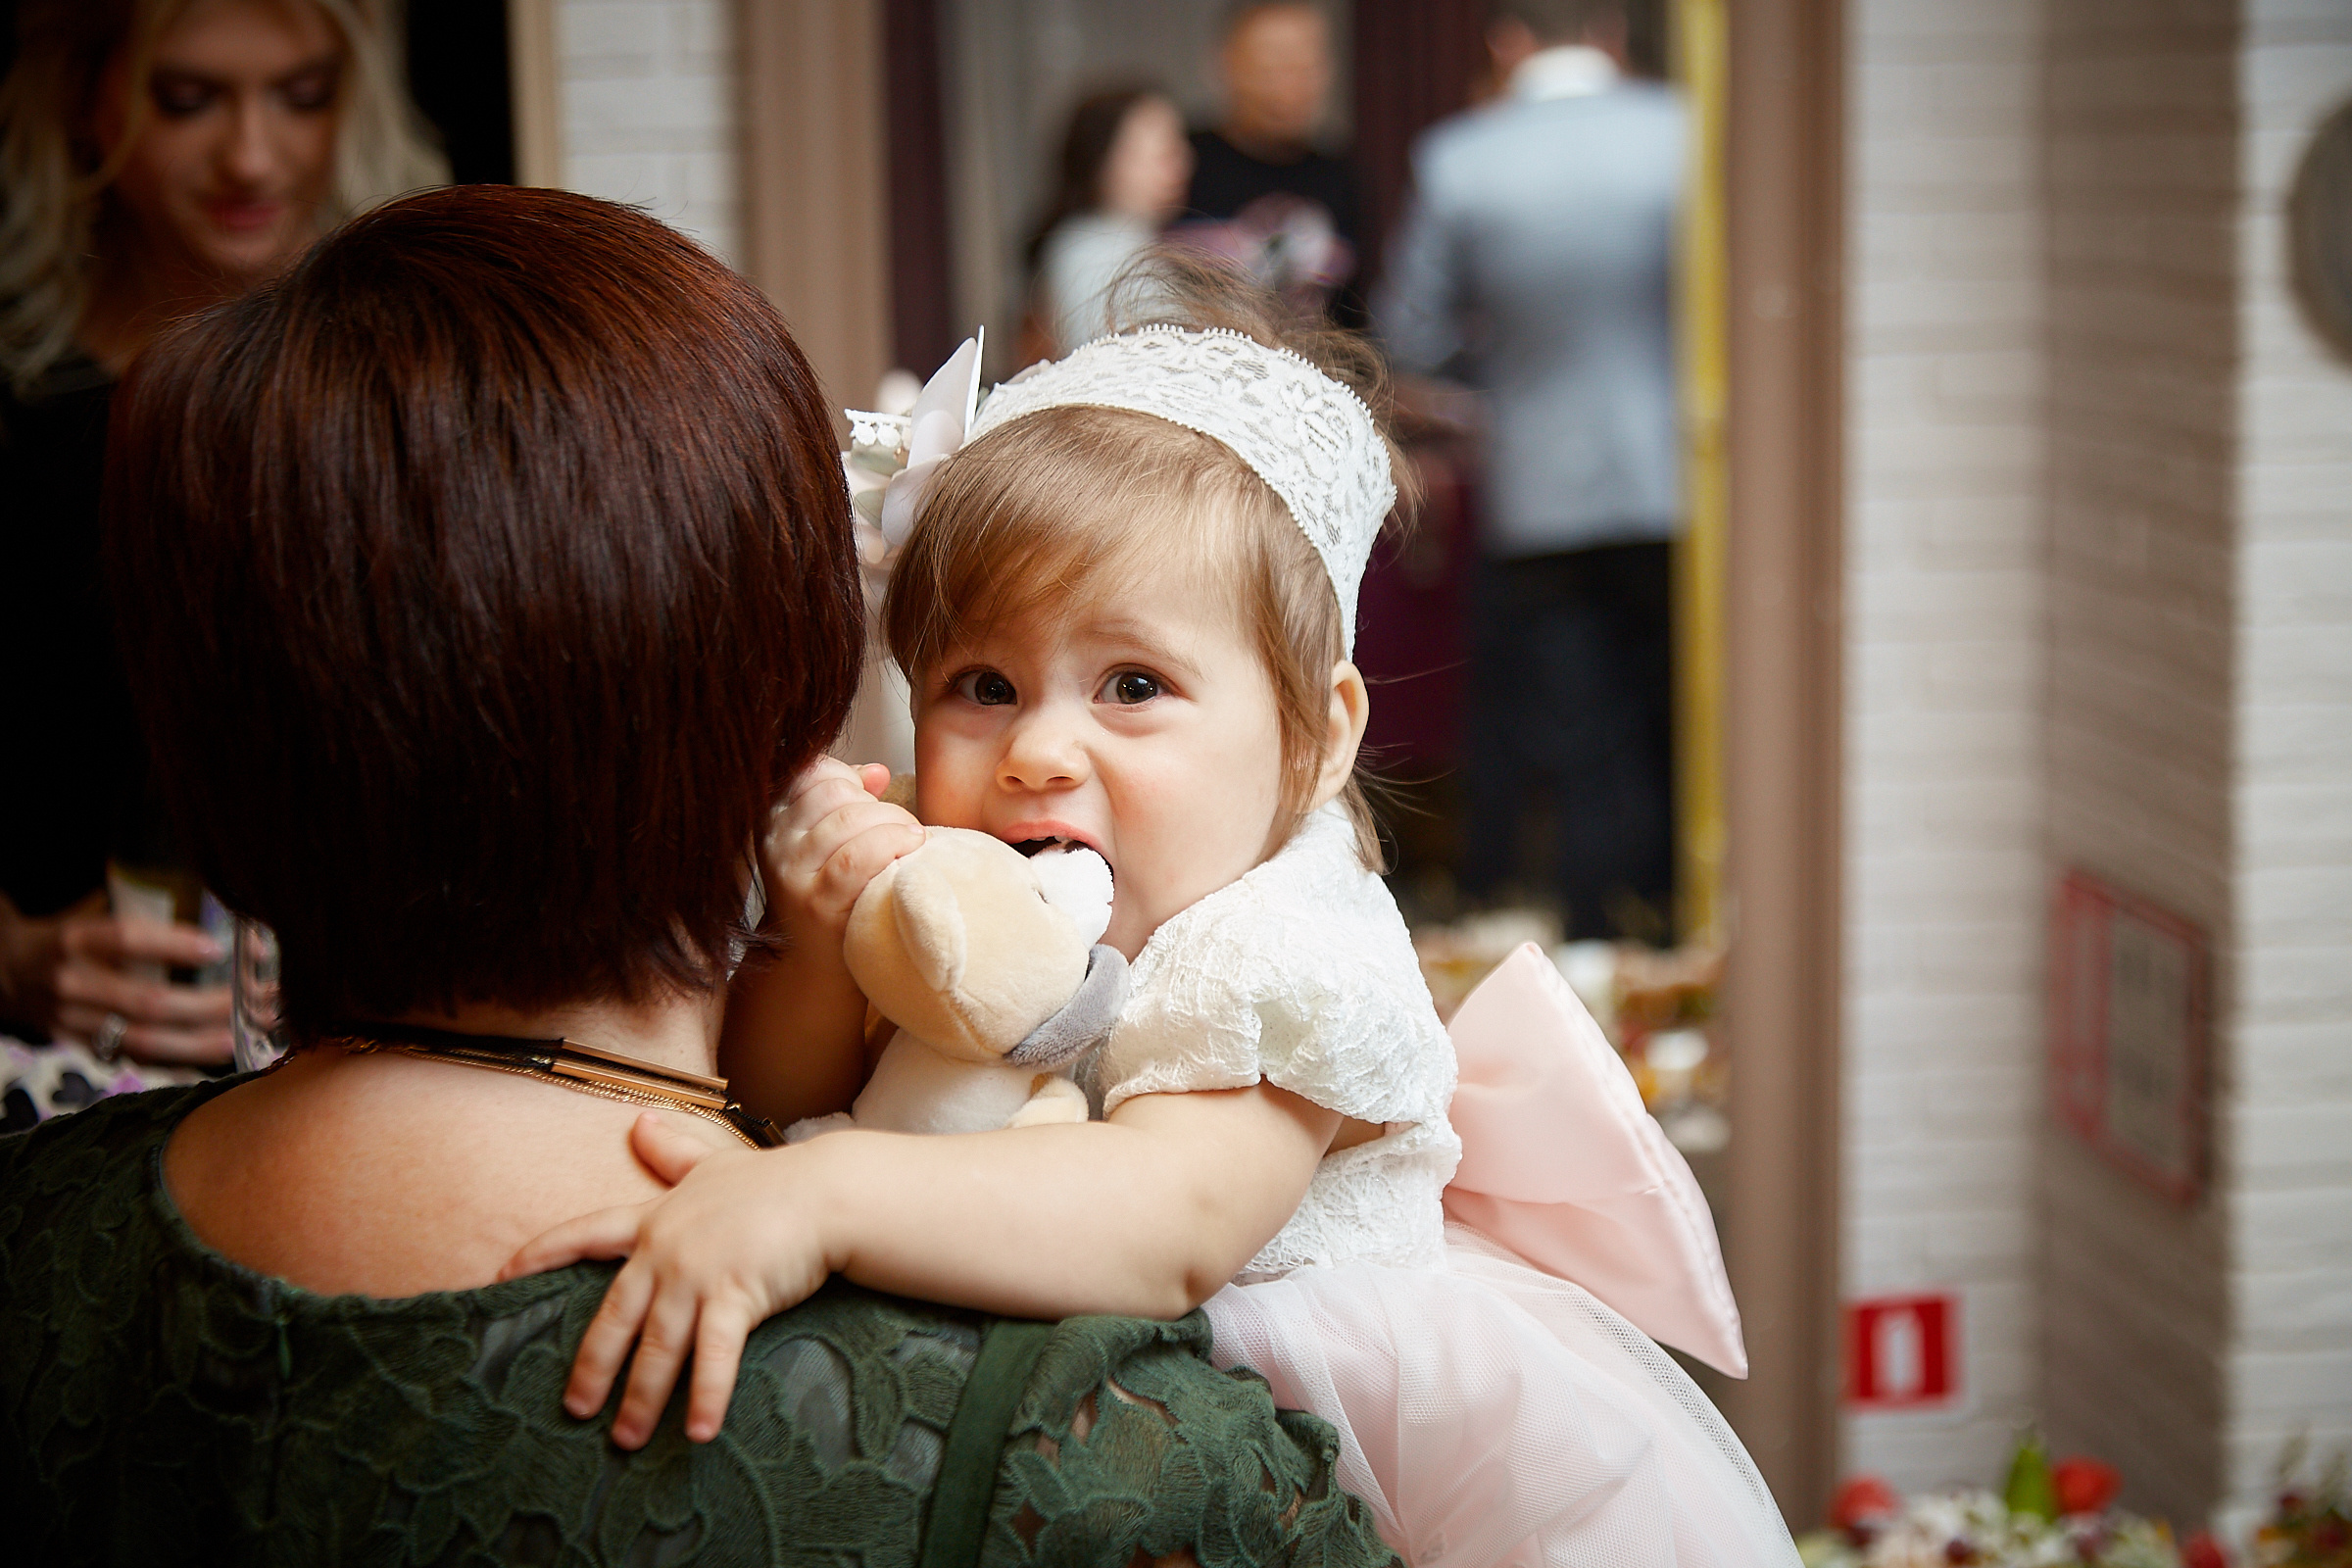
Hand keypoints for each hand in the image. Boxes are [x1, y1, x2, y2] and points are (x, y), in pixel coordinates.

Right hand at [0, 899, 231, 1063]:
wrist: (4, 974)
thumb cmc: (68, 938)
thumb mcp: (92, 914)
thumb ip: (144, 917)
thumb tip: (225, 921)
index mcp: (75, 938)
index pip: (125, 939)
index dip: (172, 946)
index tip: (218, 948)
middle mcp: (73, 982)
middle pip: (147, 1001)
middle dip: (209, 1004)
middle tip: (255, 998)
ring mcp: (75, 1022)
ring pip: (145, 1040)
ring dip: (202, 1041)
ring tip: (244, 1033)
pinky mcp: (81, 1048)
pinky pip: (136, 1061)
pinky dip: (178, 1064)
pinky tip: (216, 1061)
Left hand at [501, 1113, 839, 1448]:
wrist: (827, 1191)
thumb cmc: (774, 1180)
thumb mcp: (714, 1162)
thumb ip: (672, 1150)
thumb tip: (639, 1122)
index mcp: (655, 1220)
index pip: (585, 1234)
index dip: (542, 1253)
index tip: (501, 1274)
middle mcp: (666, 1252)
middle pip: (615, 1315)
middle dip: (593, 1367)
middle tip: (575, 1410)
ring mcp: (698, 1276)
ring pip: (658, 1346)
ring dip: (642, 1398)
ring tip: (628, 1439)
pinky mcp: (736, 1296)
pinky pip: (715, 1357)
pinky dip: (707, 1397)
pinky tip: (699, 1432)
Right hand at [764, 758, 923, 957]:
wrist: (814, 964)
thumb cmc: (830, 898)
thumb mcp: (829, 844)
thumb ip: (848, 800)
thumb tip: (876, 772)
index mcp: (776, 820)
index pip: (815, 772)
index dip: (853, 779)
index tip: (873, 801)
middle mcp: (776, 843)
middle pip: (835, 793)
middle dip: (880, 804)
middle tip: (904, 827)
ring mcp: (793, 874)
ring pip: (848, 820)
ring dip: (893, 823)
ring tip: (911, 839)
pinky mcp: (817, 904)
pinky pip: (855, 859)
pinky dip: (889, 845)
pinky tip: (909, 850)